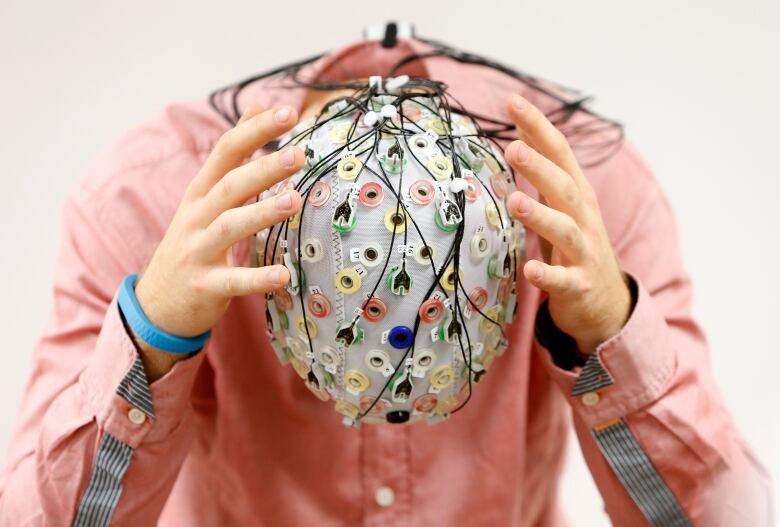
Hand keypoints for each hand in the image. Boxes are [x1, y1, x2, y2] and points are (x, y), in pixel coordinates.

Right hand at [132, 104, 303, 378]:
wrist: (157, 303)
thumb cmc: (193, 243)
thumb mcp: (205, 197)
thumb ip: (234, 156)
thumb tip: (256, 105)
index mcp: (201, 192)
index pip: (227, 152)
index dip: (255, 131)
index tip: (288, 112)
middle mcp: (197, 217)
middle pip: (230, 185)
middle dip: (263, 168)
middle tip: (299, 154)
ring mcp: (198, 251)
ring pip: (229, 226)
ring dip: (262, 213)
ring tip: (294, 201)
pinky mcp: (204, 286)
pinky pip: (233, 281)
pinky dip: (257, 278)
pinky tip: (284, 275)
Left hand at [503, 94, 631, 354]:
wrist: (607, 303)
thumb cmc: (577, 245)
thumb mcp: (563, 204)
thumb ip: (544, 170)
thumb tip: (520, 132)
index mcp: (576, 194)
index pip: (559, 153)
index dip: (538, 127)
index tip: (512, 101)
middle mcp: (584, 218)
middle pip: (564, 186)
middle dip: (540, 166)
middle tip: (513, 147)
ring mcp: (584, 252)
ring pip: (565, 229)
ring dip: (541, 215)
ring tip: (515, 201)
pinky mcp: (579, 285)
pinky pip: (564, 280)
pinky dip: (548, 274)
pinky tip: (530, 269)